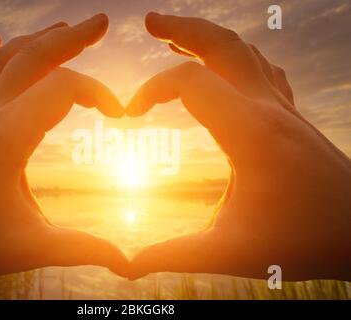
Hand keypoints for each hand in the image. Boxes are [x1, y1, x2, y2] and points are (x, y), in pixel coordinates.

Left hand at [0, 14, 126, 289]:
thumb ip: (80, 249)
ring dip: (36, 40)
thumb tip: (124, 261)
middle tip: (100, 22)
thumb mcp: (29, 248)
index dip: (98, 93)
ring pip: (4, 61)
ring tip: (64, 27)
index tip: (120, 116)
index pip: (62, 89)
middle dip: (71, 37)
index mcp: (8, 138)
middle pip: (33, 57)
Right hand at [127, 13, 350, 280]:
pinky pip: (263, 70)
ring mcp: (283, 109)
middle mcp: (268, 109)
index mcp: (249, 133)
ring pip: (245, 52)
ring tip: (178, 36)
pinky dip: (236, 58)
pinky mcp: (291, 117)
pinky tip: (225, 69)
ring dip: (208, 38)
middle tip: (151, 20)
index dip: (150, 90)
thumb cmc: (302, 243)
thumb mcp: (231, 253)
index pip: (188, 83)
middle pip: (222, 45)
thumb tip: (127, 267)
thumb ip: (174, 256)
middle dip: (182, 28)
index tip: (129, 116)